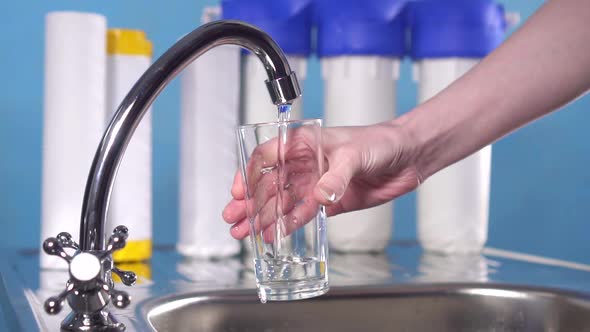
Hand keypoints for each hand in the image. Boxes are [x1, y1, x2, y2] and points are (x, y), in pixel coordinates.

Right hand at [222, 121, 421, 239]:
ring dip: (263, 216)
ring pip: (281, 202)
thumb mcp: (354, 154)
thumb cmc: (380, 142)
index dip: (249, 173)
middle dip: (250, 201)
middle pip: (269, 183)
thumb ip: (336, 176)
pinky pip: (303, 214)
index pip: (268, 156)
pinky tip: (274, 234)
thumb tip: (321, 194)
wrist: (406, 158)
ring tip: (244, 231)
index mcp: (305, 143)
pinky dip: (287, 224)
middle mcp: (306, 164)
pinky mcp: (328, 202)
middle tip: (234, 217)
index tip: (238, 190)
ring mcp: (315, 184)